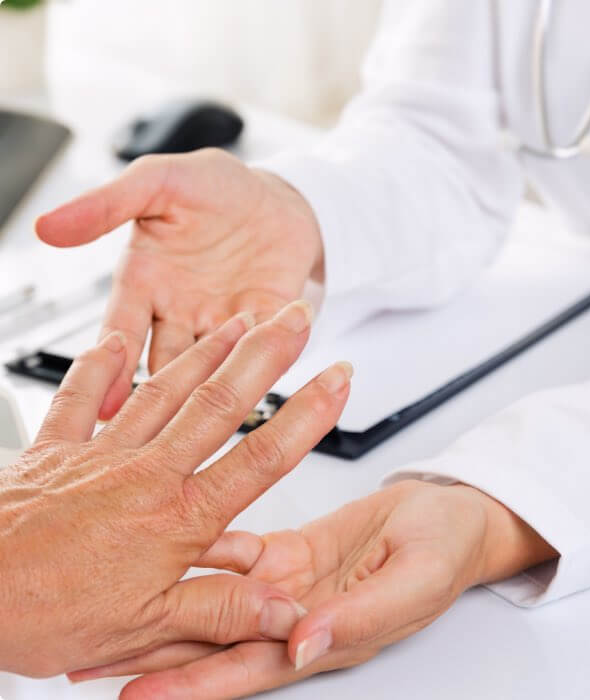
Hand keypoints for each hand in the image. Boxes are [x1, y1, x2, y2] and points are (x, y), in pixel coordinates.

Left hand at [0, 300, 351, 677]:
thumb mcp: (146, 627)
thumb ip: (220, 611)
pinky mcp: (57, 447)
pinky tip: (116, 341)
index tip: (335, 382)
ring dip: (207, 351)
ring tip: (237, 320)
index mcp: (176, 517)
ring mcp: (101, 452)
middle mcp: (146, 472)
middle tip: (294, 318)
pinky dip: (99, 366)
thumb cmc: (44, 611)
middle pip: (220, 403)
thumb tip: (282, 609)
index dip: (307, 417)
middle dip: (266, 355)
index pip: (260, 458)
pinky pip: (81, 396)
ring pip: (166, 388)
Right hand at [35, 149, 322, 419]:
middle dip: (162, 396)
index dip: (115, 368)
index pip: (122, 333)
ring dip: (213, 382)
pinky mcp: (266, 320)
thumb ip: (107, 205)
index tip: (107, 407)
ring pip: (213, 364)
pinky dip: (267, 356)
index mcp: (146, 283)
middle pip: (166, 362)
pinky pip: (266, 345)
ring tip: (212, 405)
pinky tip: (266, 367)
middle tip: (160, 429)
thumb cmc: (215, 188)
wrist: (276, 195)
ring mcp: (223, 321)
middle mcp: (181, 311)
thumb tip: (48, 225)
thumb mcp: (157, 182)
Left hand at [81, 480, 556, 698]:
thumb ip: (359, 617)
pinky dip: (201, 551)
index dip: (193, 685)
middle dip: (154, 651)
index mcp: (327, 637)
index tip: (137, 695)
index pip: (247, 669)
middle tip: (92, 656)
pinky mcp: (289, 550)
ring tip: (111, 609)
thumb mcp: (413, 585)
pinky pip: (237, 552)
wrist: (449, 515)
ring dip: (166, 603)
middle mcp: (297, 615)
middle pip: (215, 640)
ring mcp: (289, 582)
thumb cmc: (443, 551)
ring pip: (215, 598)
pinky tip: (167, 548)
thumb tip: (304, 644)